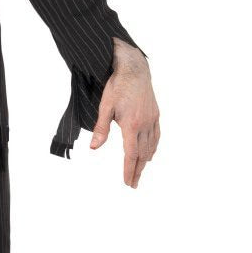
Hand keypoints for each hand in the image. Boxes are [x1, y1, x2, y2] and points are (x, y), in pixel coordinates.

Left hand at [90, 38, 159, 187]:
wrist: (134, 68)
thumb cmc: (117, 86)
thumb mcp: (105, 107)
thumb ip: (101, 129)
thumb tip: (94, 148)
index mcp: (131, 125)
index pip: (131, 154)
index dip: (129, 170)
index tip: (127, 182)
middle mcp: (145, 124)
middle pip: (142, 154)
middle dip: (137, 170)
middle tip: (133, 184)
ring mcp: (152, 119)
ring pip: (151, 146)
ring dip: (145, 161)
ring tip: (140, 172)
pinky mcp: (155, 114)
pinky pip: (157, 136)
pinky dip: (153, 147)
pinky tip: (151, 153)